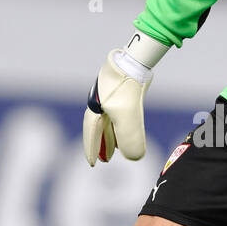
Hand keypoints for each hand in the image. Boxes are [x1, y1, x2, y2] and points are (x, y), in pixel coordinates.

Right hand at [82, 49, 151, 164]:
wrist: (135, 62)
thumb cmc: (126, 88)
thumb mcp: (129, 116)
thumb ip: (130, 138)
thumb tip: (134, 158)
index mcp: (96, 109)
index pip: (91, 133)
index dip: (91, 149)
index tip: (92, 163)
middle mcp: (100, 103)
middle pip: (99, 128)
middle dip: (101, 145)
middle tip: (106, 160)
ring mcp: (112, 97)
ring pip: (110, 121)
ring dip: (112, 136)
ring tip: (117, 149)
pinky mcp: (124, 92)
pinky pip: (120, 113)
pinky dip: (122, 125)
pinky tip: (129, 130)